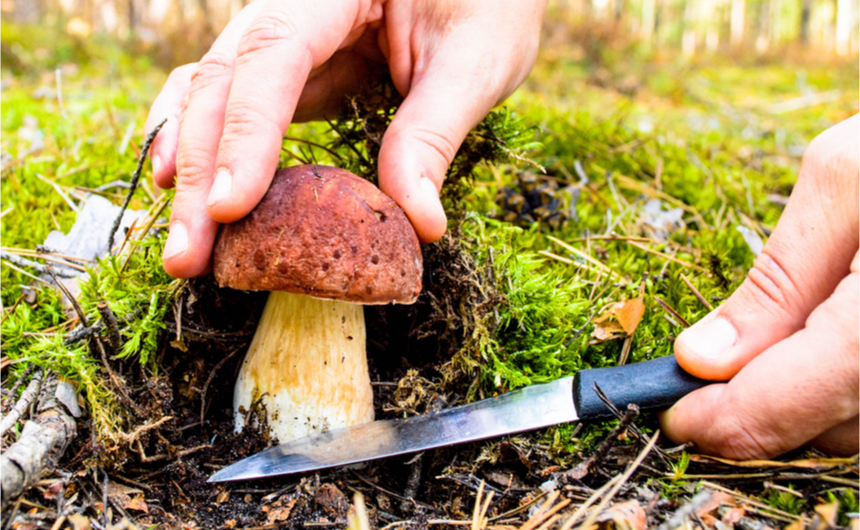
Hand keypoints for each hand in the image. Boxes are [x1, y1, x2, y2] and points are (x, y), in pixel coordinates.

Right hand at [144, 0, 545, 277]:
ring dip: (189, 169)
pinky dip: (202, 144)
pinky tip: (185, 192)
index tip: (231, 208)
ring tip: (183, 246)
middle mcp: (292, 5)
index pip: (274, 54)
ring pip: (209, 93)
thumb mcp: (476, 60)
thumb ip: (436, 133)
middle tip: (188, 257)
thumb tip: (419, 223)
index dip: (246, 133)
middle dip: (201, 172)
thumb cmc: (485, 2)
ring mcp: (284, 36)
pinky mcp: (290, 69)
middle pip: (224, 81)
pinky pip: (230, 100)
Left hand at [661, 115, 858, 458]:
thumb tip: (704, 356)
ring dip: (806, 397)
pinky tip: (823, 334)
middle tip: (712, 372)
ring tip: (776, 340)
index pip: (800, 399)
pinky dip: (842, 382)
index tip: (677, 414)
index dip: (730, 421)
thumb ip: (778, 279)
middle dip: (762, 405)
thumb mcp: (845, 180)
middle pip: (833, 424)